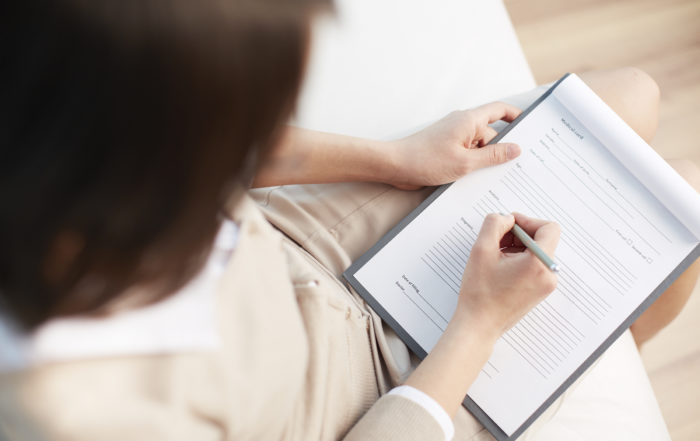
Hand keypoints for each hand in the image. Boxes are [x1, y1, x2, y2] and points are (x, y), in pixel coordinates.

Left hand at [386, 102, 522, 189]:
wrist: (395, 166)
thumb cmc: (425, 160)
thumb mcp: (466, 162)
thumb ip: (493, 156)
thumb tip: (516, 149)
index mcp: (469, 120)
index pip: (500, 110)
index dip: (517, 116)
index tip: (530, 127)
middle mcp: (462, 125)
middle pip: (491, 134)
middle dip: (500, 150)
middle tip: (512, 167)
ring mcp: (453, 137)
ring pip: (479, 147)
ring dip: (484, 161)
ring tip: (487, 178)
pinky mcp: (446, 149)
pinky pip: (467, 154)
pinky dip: (472, 165)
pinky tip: (473, 179)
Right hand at [454, 212, 560, 341]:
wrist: (479, 324)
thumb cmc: (480, 293)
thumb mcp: (481, 250)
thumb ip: (494, 224)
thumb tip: (506, 218)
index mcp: (538, 264)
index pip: (549, 228)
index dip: (528, 221)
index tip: (509, 225)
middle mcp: (548, 275)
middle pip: (543, 239)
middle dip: (520, 234)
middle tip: (497, 240)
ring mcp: (546, 285)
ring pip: (538, 252)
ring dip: (518, 247)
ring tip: (497, 255)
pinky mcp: (540, 291)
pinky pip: (535, 265)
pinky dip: (520, 259)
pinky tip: (501, 266)